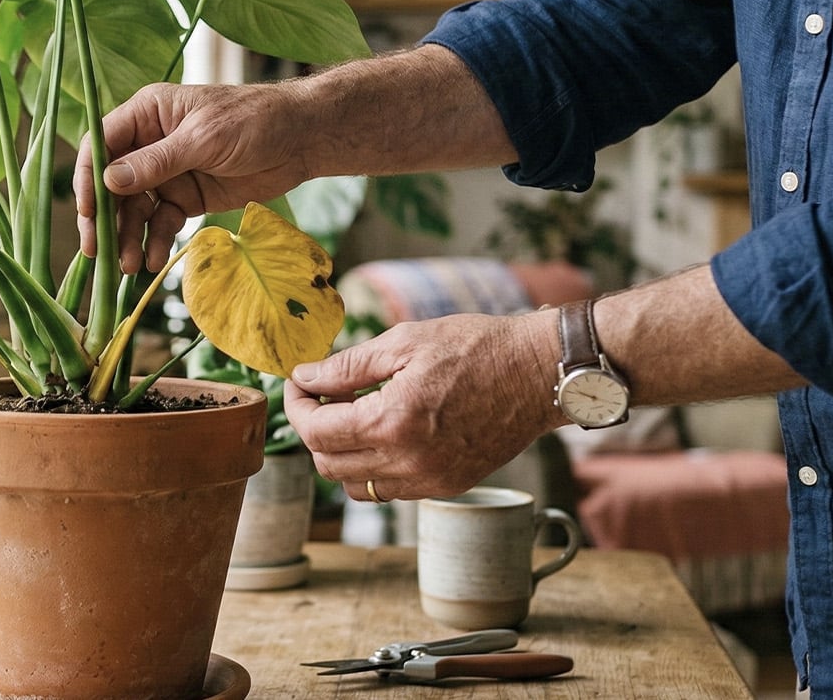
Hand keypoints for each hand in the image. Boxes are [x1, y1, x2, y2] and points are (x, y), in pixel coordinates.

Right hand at [75, 81, 313, 272]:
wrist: (301, 140)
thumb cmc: (254, 120)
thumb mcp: (204, 138)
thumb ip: (157, 161)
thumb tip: (109, 180)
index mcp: (146, 114)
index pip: (100, 145)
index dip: (87, 178)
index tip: (87, 212)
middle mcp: (148, 143)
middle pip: (111, 184)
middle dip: (104, 218)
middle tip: (96, 251)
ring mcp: (165, 173)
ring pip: (133, 209)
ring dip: (128, 237)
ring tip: (129, 266)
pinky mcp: (184, 197)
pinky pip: (160, 222)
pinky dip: (155, 241)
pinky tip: (154, 260)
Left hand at [283, 311, 559, 502]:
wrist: (537, 373)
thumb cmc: (475, 348)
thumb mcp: (403, 342)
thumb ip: (346, 366)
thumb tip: (305, 377)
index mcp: (392, 422)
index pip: (316, 432)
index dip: (296, 407)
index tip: (298, 383)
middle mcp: (408, 462)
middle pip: (328, 464)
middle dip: (313, 429)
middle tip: (320, 396)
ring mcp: (430, 480)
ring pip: (354, 485)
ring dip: (339, 454)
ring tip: (349, 415)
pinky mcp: (448, 486)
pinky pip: (389, 490)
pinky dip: (372, 467)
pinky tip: (382, 432)